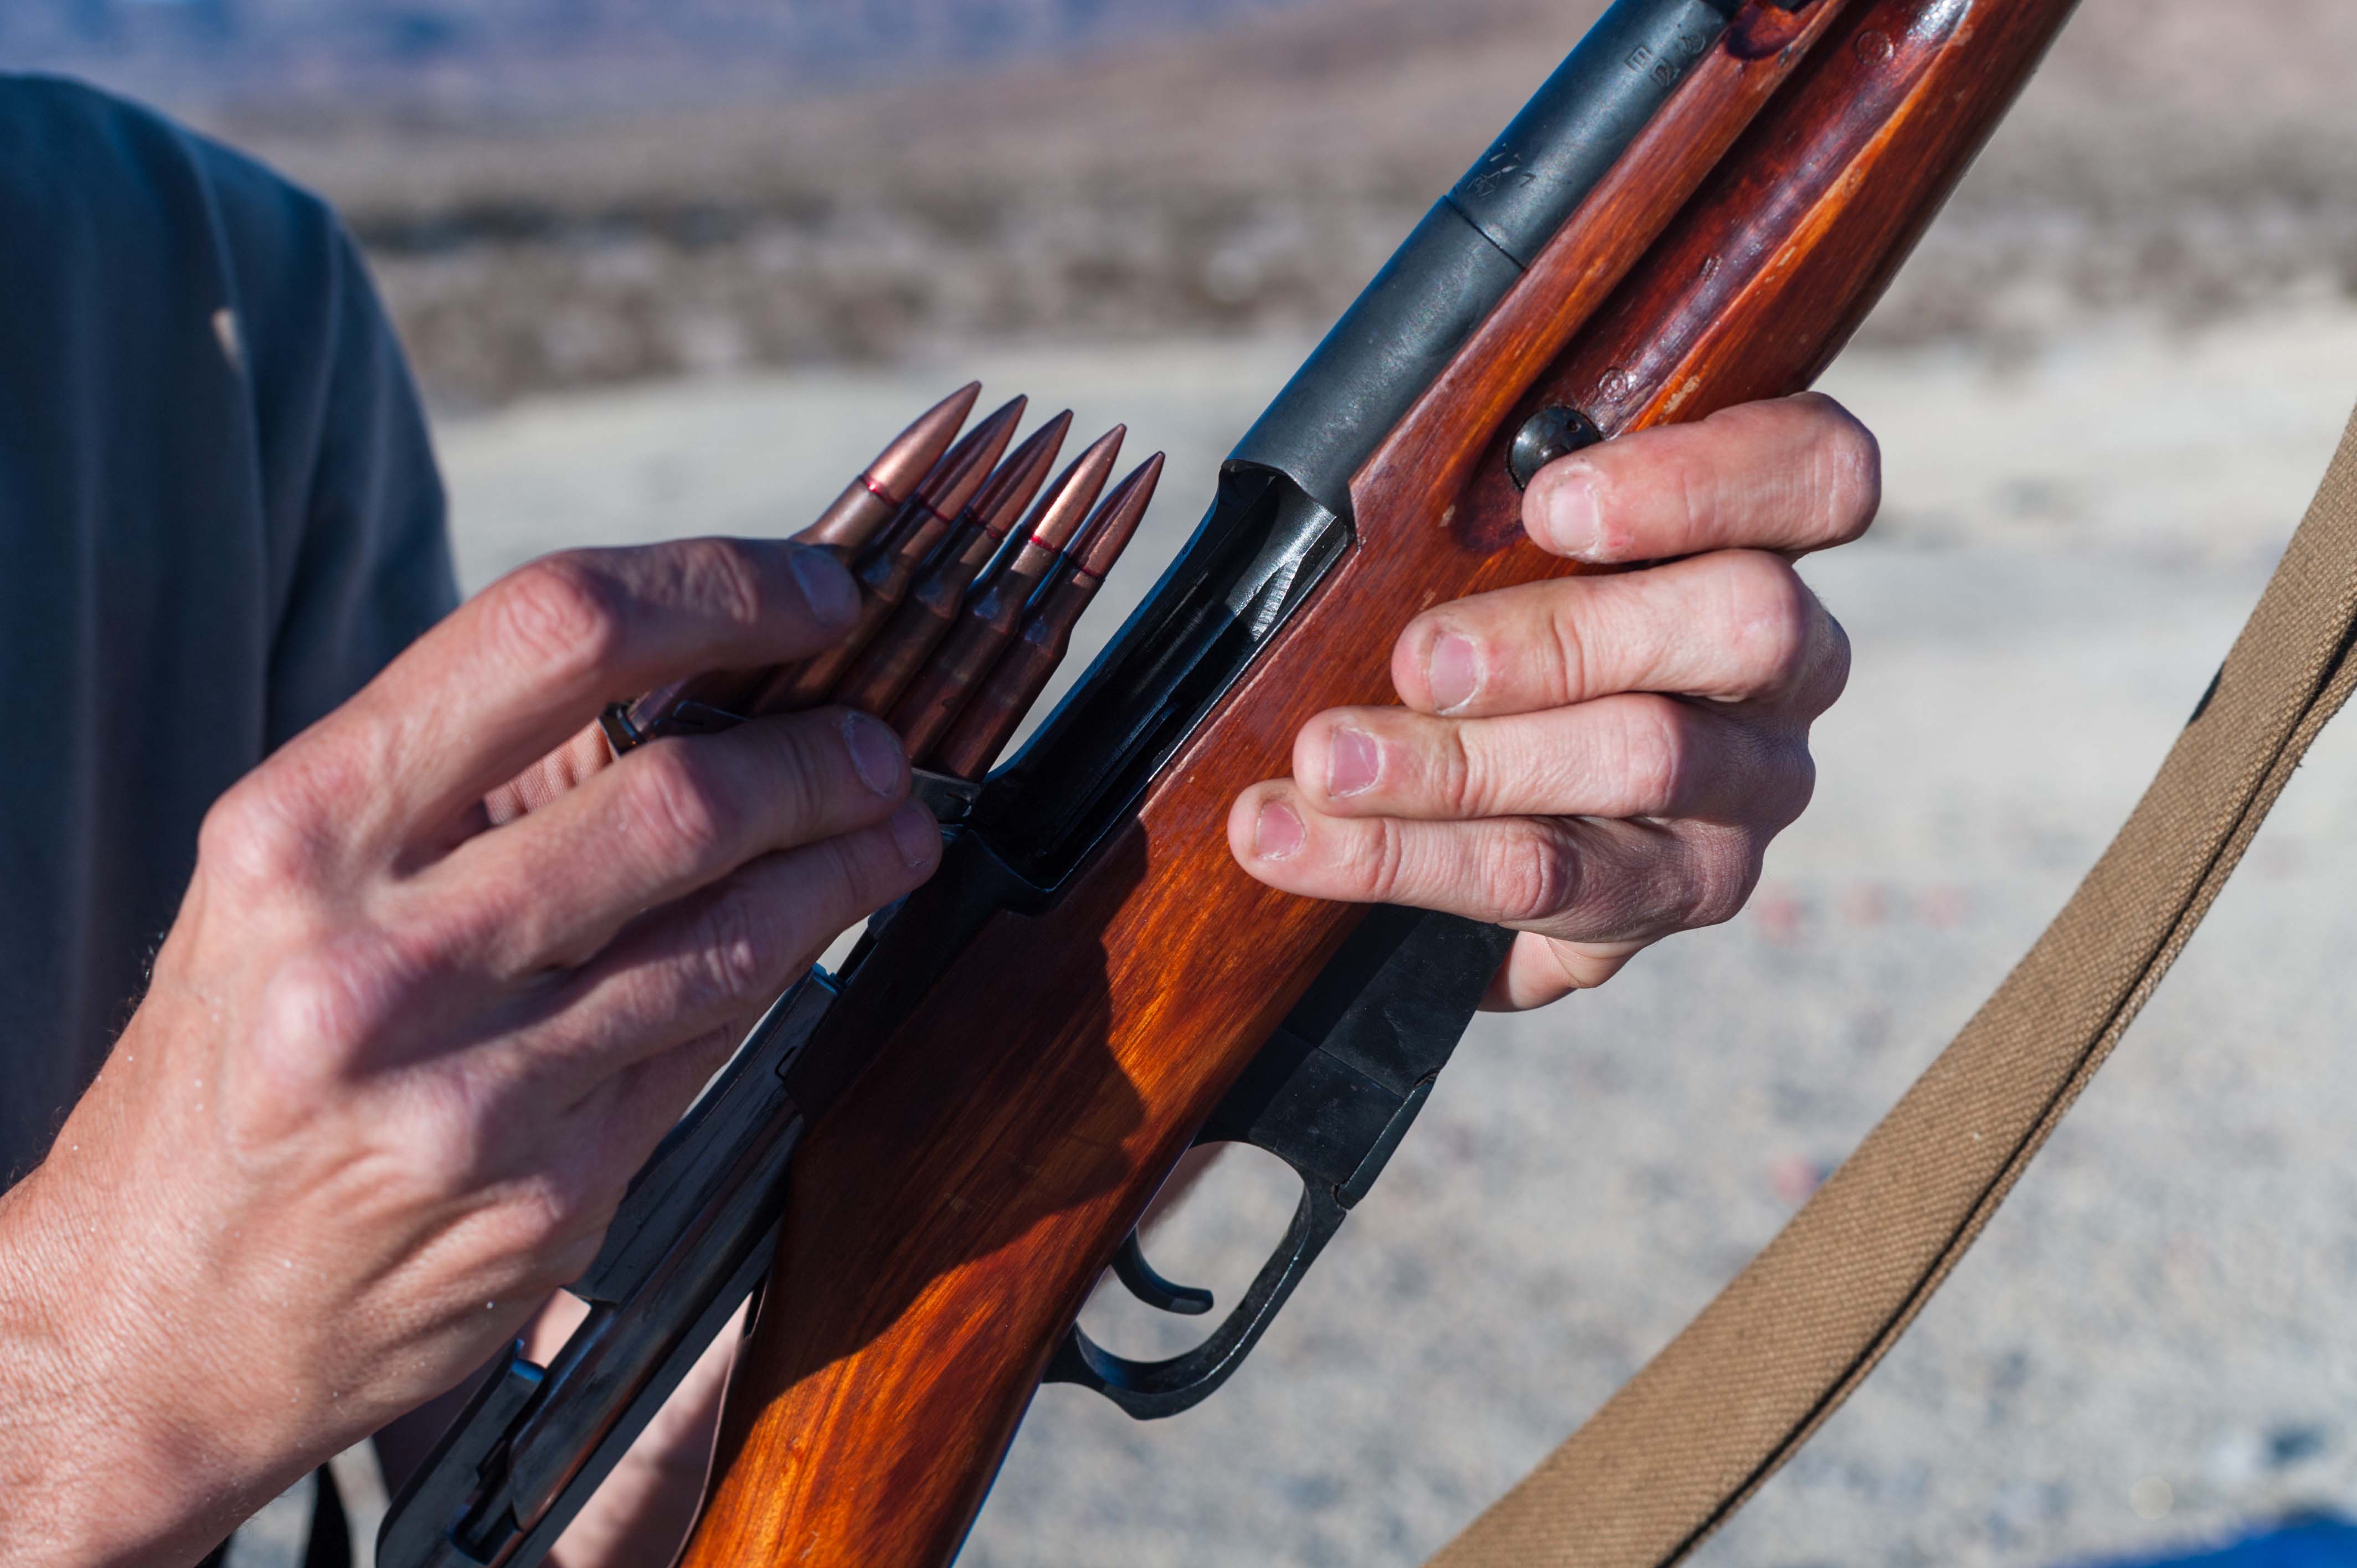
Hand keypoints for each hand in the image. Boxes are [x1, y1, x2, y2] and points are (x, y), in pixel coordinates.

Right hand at [0, 539, 937, 1566]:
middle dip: (822, 750)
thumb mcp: (298, 880)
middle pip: (680, 794)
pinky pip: (714, 1044)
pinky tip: (823, 925)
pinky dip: (790, 965)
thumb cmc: (244, 1055)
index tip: (818, 592)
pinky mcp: (552, 1194)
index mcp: (302, 831)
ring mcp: (473, 1092)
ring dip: (848, 856)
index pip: (555, 633)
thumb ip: (473, 776)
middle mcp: (376, 959)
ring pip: (732, 931)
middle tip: (880, 735)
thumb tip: (701, 673)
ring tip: (896, 818)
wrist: (157, 1318)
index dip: (725, 591)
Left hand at [1229, 393, 1876, 1008]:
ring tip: (1328, 763)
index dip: (1705, 478)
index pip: (1818, 475)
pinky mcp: (1682, 897)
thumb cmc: (1492, 647)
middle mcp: (1785, 671)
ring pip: (1645, 758)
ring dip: (1463, 765)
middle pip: (1745, 622)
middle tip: (1418, 661)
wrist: (1487, 827)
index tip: (1549, 502)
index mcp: (1759, 544)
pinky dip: (1409, 859)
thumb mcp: (1494, 568)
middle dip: (1563, 636)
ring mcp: (1749, 793)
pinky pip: (1557, 881)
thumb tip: (1377, 513)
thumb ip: (1487, 529)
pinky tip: (1303, 844)